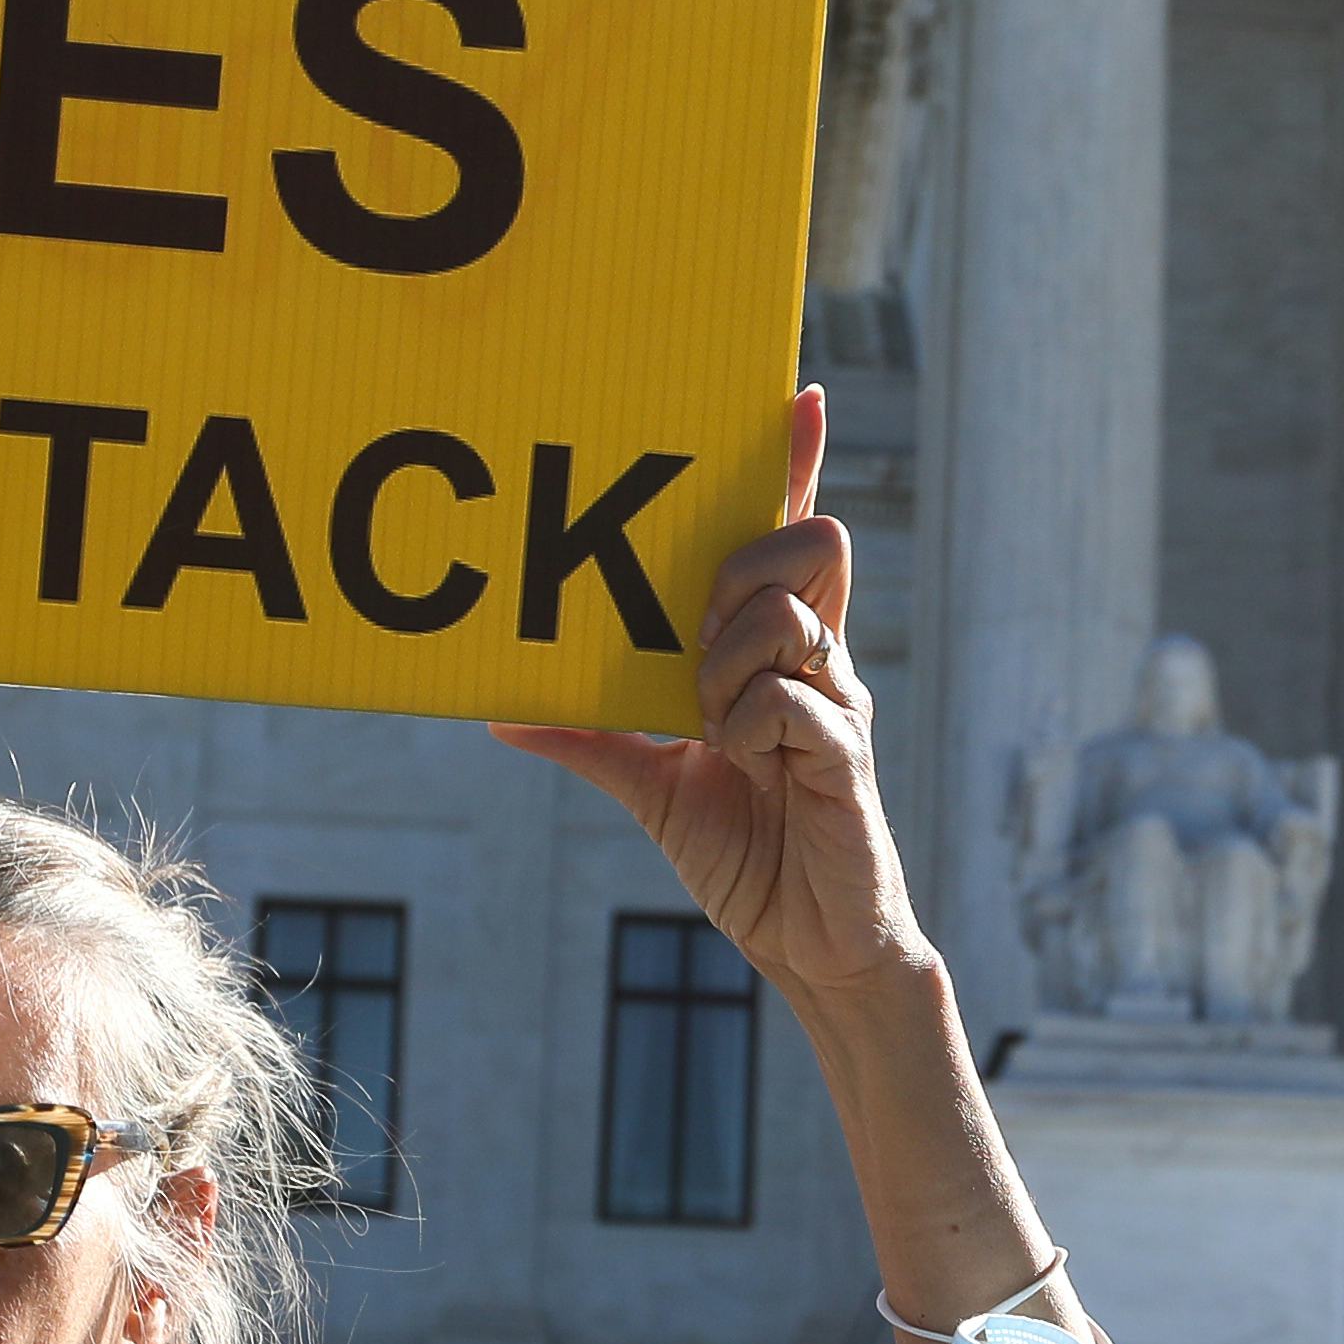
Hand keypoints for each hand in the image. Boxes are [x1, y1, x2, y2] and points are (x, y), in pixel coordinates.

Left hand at [497, 398, 924, 1015]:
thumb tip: (499, 713)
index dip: (797, 466)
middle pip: (807, 544)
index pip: (792, 539)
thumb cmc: (748, 857)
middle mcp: (819, 662)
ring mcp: (838, 702)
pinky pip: (789, 698)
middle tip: (695, 637)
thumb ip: (588, 737)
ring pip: (788, 616)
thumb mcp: (649, 786)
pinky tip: (733, 758)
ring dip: (726, 661)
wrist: (810, 946)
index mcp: (778, 654)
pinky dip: (744, 722)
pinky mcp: (845, 755)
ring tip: (707, 721)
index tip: (796, 397)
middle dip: (741, 567)